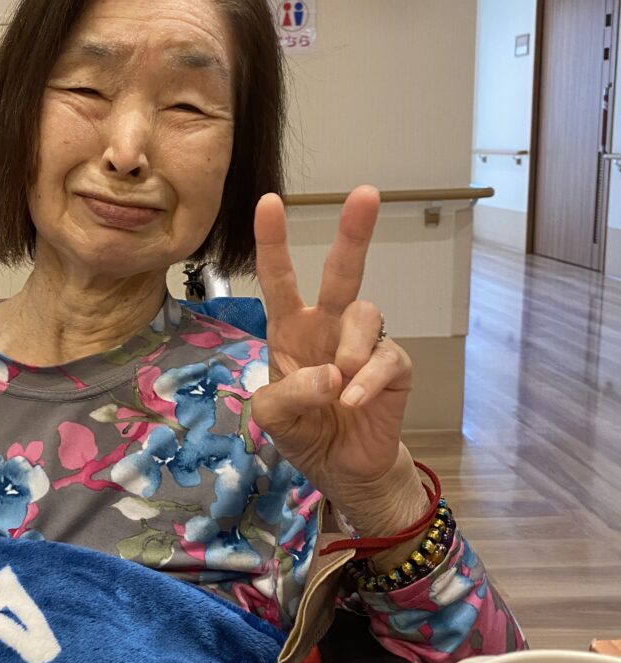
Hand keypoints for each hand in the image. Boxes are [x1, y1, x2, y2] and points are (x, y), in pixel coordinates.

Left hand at [250, 186, 426, 539]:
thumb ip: (287, 394)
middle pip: (344, 271)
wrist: (342, 469)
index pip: (280, 279)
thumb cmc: (303, 432)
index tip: (268, 202)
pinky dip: (367, 383)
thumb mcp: (272, 418)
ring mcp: (364, 344)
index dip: (273, 241)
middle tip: (366, 194)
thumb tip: (331, 375)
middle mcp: (329, 327)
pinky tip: (353, 402)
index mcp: (290, 330)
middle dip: (355, 232)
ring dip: (350, 348)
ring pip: (366, 314)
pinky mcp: (394, 367)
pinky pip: (386, 359)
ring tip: (339, 385)